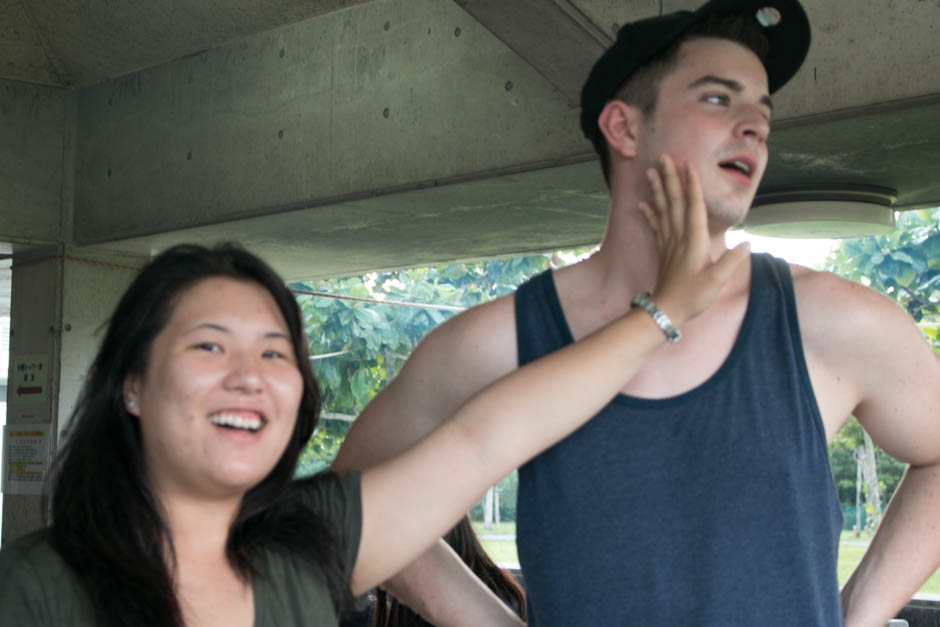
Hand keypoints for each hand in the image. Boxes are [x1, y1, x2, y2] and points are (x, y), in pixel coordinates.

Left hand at [637, 154, 749, 325]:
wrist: (666, 311)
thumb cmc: (692, 297)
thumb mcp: (716, 282)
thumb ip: (731, 262)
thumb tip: (748, 243)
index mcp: (694, 241)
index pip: (694, 206)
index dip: (691, 185)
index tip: (687, 165)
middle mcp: (679, 237)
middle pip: (674, 202)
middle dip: (669, 178)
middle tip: (662, 156)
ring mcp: (668, 242)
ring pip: (662, 209)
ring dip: (657, 189)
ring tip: (650, 171)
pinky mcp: (663, 250)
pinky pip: (655, 226)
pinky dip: (648, 212)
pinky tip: (642, 202)